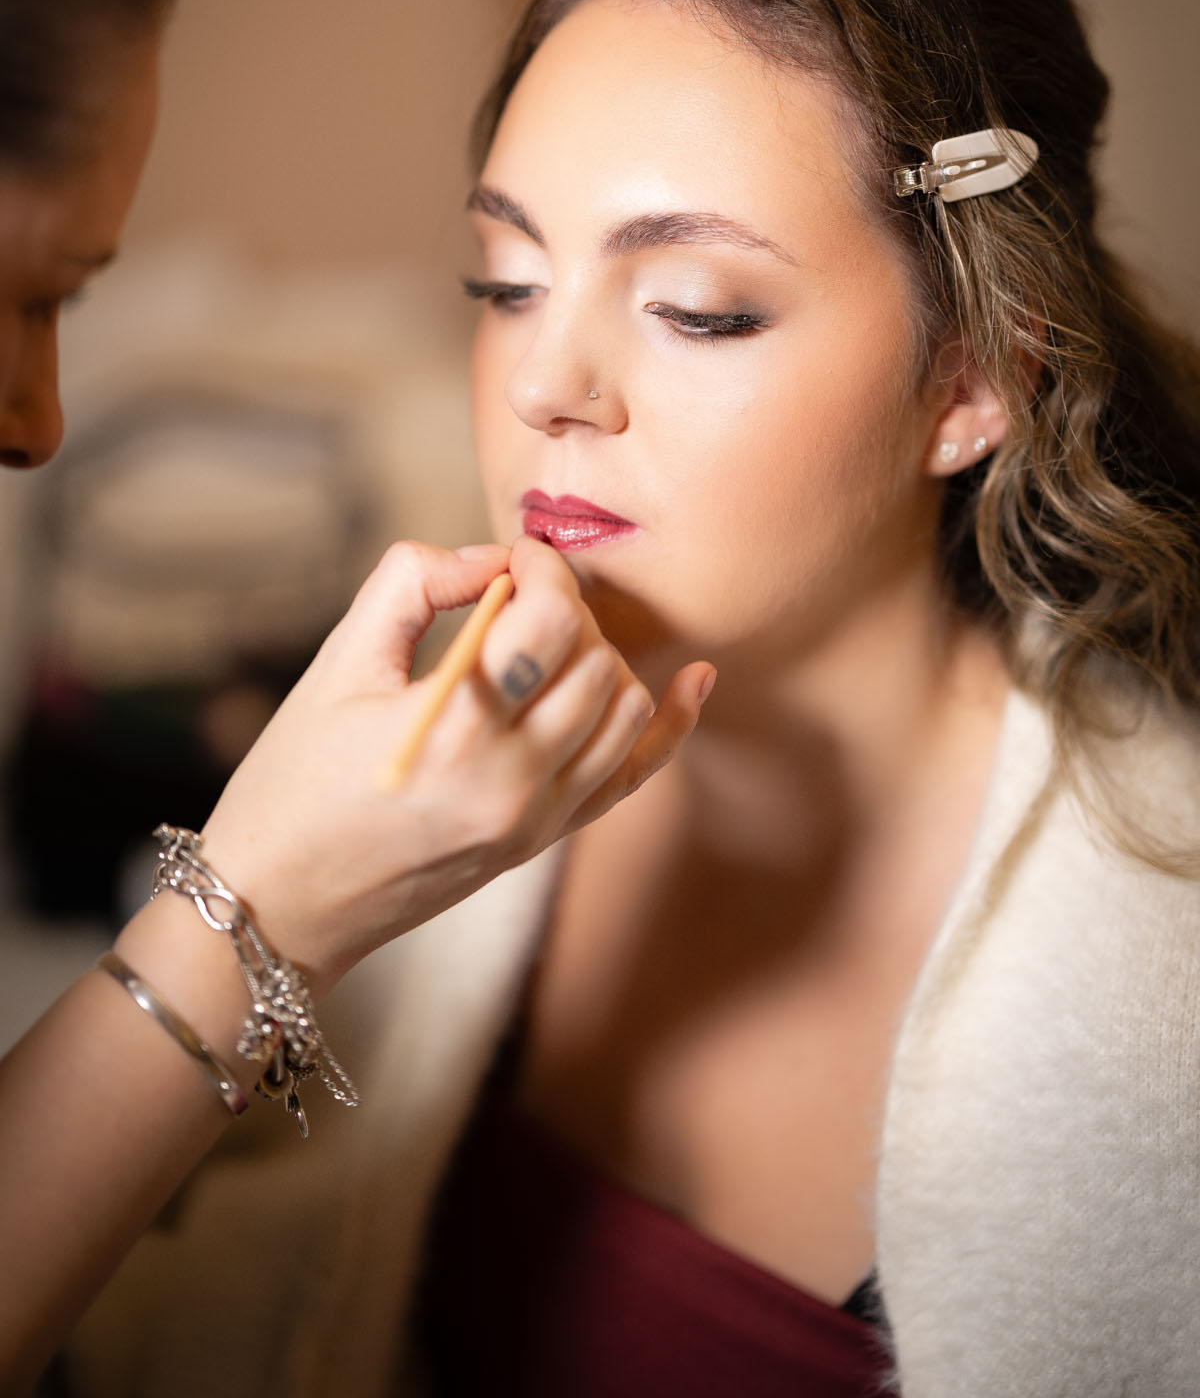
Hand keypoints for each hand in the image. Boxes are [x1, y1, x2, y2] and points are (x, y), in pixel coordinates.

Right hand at [199, 535, 713, 992]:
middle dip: (567, 607)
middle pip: (595, 658)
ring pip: (624, 708)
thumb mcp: (336, 663)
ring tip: (543, 644)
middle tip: (520, 595)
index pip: (550, 619)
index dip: (542, 567)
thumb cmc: (292, 783)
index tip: (514, 557)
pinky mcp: (542, 842)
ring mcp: (535, 819)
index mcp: (453, 728)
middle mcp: (509, 779)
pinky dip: (668, 724)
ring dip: (598, 656)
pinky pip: (632, 776)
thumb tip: (491, 560)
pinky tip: (691, 681)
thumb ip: (413, 583)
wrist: (279, 907)